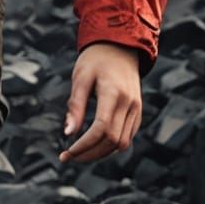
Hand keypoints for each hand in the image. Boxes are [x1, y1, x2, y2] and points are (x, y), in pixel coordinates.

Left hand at [59, 41, 142, 164]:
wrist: (120, 47)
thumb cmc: (95, 60)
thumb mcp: (80, 77)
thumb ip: (75, 105)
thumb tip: (68, 132)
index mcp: (113, 93)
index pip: (101, 128)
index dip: (84, 145)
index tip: (67, 152)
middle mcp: (129, 103)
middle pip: (112, 141)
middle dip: (90, 154)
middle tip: (69, 156)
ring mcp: (136, 109)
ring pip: (122, 143)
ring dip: (101, 153)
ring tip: (80, 153)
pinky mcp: (137, 112)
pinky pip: (127, 137)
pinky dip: (111, 146)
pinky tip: (94, 145)